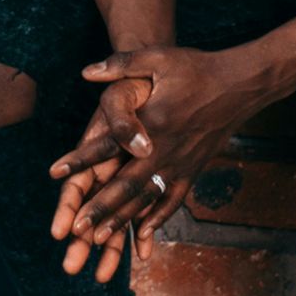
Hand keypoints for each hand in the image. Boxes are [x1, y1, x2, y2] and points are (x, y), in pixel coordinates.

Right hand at [47, 79, 152, 280]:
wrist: (160, 75)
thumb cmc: (138, 82)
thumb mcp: (125, 92)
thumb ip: (121, 118)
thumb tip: (134, 144)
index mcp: (96, 149)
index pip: (76, 186)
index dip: (67, 209)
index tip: (60, 232)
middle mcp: (108, 166)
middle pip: (91, 210)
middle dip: (81, 240)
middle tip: (70, 269)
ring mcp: (126, 173)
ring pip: (116, 217)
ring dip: (110, 246)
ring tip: (102, 278)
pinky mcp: (149, 176)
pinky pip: (145, 211)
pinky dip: (143, 231)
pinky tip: (144, 254)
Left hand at [54, 47, 260, 247]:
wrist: (240, 84)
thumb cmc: (196, 68)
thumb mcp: (158, 57)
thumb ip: (120, 64)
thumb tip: (86, 72)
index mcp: (152, 123)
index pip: (109, 146)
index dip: (80, 160)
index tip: (55, 174)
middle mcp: (165, 150)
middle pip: (127, 186)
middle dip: (100, 208)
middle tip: (76, 228)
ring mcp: (181, 163)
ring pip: (147, 198)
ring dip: (123, 219)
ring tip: (100, 238)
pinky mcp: (194, 170)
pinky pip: (173, 199)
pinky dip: (158, 217)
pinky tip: (144, 234)